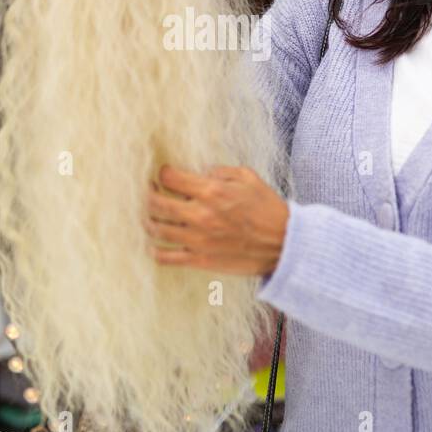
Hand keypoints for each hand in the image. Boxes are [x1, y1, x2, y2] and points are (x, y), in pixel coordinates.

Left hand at [146, 164, 288, 276]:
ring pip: (156, 229)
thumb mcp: (248, 178)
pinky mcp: (200, 260)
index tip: (164, 175)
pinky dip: (155, 251)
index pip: (170, 178)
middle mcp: (200, 215)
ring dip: (148, 220)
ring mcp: (197, 240)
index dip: (163, 173)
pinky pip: (166, 258)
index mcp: (212, 191)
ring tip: (150, 216)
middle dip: (148, 194)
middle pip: (155, 203)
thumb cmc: (267, 208)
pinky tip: (156, 244)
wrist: (284, 244)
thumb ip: (220, 171)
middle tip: (149, 192)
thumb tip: (200, 172)